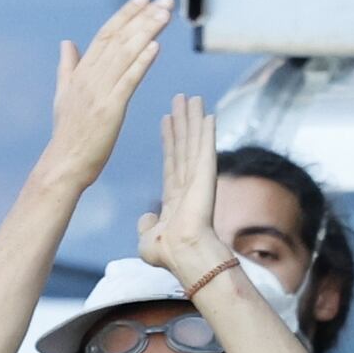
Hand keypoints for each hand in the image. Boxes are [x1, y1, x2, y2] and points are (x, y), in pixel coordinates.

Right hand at [45, 0, 174, 185]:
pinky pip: (128, 81)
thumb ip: (67, 67)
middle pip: (119, 39)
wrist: (64, 164)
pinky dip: (141, 62)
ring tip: (165, 15)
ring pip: (125, 54)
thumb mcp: (64, 94)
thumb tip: (67, 43)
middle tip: (164, 0)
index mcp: (81, 72)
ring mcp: (99, 92)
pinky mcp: (110, 109)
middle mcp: (89, 77)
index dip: (125, 15)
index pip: (105, 35)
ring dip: (146, 32)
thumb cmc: (68, 134)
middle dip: (142, 17)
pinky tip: (156, 47)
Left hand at [133, 93, 227, 292]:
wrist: (183, 254)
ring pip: (194, 141)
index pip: (171, 161)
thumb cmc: (168, 254)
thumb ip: (147, 226)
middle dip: (182, 122)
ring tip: (191, 98)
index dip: (169, 140)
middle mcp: (188, 184)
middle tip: (180, 99)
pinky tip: (207, 113)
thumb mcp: (148, 239)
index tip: (166, 121)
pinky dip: (206, 131)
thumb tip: (146, 218)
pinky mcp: (205, 175)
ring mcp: (198, 178)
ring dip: (192, 119)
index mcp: (175, 198)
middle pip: (183, 145)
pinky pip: (205, 147)